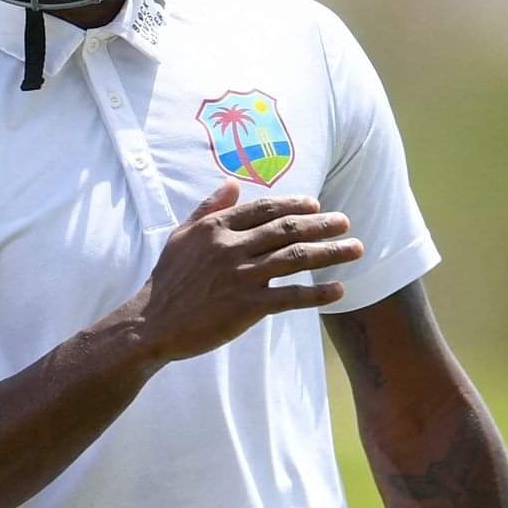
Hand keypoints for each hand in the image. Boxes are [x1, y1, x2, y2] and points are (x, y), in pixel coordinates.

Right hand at [118, 182, 362, 364]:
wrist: (152, 324)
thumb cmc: (167, 280)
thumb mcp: (181, 236)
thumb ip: (208, 208)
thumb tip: (232, 183)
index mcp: (216, 228)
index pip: (264, 209)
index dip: (294, 205)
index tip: (316, 206)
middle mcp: (231, 247)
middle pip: (287, 229)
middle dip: (322, 224)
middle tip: (346, 222)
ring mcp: (240, 277)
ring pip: (295, 258)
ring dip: (330, 252)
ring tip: (355, 249)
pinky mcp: (246, 307)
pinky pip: (290, 297)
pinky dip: (317, 293)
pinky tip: (339, 290)